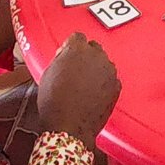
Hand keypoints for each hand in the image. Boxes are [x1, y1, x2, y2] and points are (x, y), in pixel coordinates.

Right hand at [37, 32, 121, 150]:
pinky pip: (110, 78)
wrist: (68, 127)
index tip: (68, 55)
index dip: (70, 47)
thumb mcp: (47, 74)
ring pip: (103, 62)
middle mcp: (96, 55)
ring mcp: (109, 69)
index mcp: (77, 49)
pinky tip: (93, 93)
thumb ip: (60, 58)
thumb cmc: (54, 104)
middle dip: (85, 56)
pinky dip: (104, 82)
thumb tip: (65, 54)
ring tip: (83, 85)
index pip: (77, 37)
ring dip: (95, 69)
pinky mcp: (116, 84)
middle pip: (92, 47)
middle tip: (75, 71)